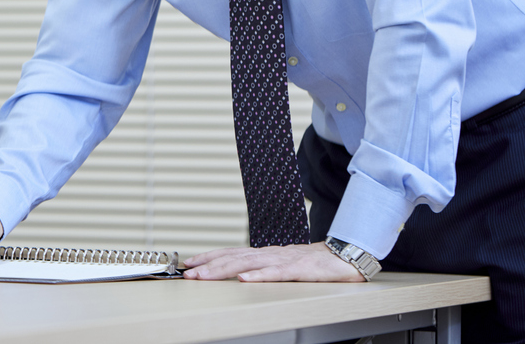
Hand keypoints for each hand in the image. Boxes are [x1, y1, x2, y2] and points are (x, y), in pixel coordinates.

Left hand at [183, 241, 364, 281]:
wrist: (343, 257)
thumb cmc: (312, 264)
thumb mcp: (281, 266)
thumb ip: (261, 268)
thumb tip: (238, 274)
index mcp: (263, 254)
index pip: (229, 253)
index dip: (208, 257)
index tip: (189, 263)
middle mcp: (268, 254)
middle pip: (232, 258)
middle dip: (208, 266)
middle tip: (188, 273)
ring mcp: (282, 260)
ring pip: (247, 264)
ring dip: (223, 270)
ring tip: (205, 276)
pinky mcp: (298, 269)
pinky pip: (276, 273)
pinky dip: (259, 275)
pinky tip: (245, 279)